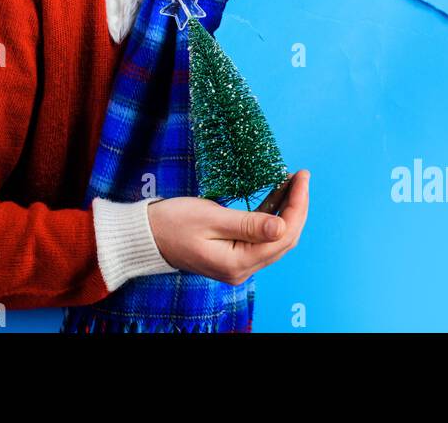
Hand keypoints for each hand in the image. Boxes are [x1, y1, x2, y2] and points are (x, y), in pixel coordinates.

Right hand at [146, 169, 309, 285]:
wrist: (145, 236)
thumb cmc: (172, 223)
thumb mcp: (211, 218)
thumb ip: (248, 224)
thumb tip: (282, 227)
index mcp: (238, 263)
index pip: (283, 235)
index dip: (297, 205)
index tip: (302, 177)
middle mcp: (242, 269)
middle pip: (284, 240)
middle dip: (297, 207)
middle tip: (301, 177)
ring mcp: (237, 265)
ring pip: (274, 239)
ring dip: (285, 211)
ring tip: (291, 183)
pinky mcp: (232, 256)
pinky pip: (260, 238)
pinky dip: (270, 216)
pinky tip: (275, 197)